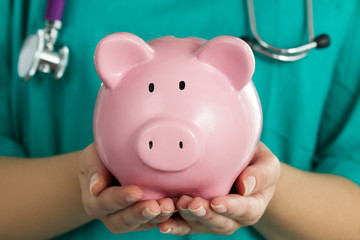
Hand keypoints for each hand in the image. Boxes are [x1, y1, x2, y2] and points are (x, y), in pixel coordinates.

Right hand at [78, 143, 175, 233]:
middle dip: (140, 213)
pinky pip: (155, 221)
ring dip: (156, 217)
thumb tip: (96, 186)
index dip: (120, 199)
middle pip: (122, 221)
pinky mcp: (144, 218)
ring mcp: (127, 218)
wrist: (108, 166)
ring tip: (170, 206)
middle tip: (156, 206)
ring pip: (141, 224)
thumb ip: (94, 167)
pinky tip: (178, 206)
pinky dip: (166, 216)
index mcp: (95, 201)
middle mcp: (109, 215)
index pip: (105, 203)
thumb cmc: (101, 158)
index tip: (135, 191)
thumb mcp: (93, 156)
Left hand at [157, 142, 279, 234]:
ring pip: (201, 226)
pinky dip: (175, 225)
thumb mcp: (266, 162)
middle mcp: (233, 218)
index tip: (218, 201)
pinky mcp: (197, 218)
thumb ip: (261, 173)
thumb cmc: (255, 161)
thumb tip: (245, 186)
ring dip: (189, 218)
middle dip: (206, 215)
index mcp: (253, 205)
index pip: (245, 210)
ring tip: (178, 205)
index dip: (232, 208)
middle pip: (221, 223)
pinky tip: (163, 223)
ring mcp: (214, 219)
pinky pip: (186, 225)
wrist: (241, 164)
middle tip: (194, 204)